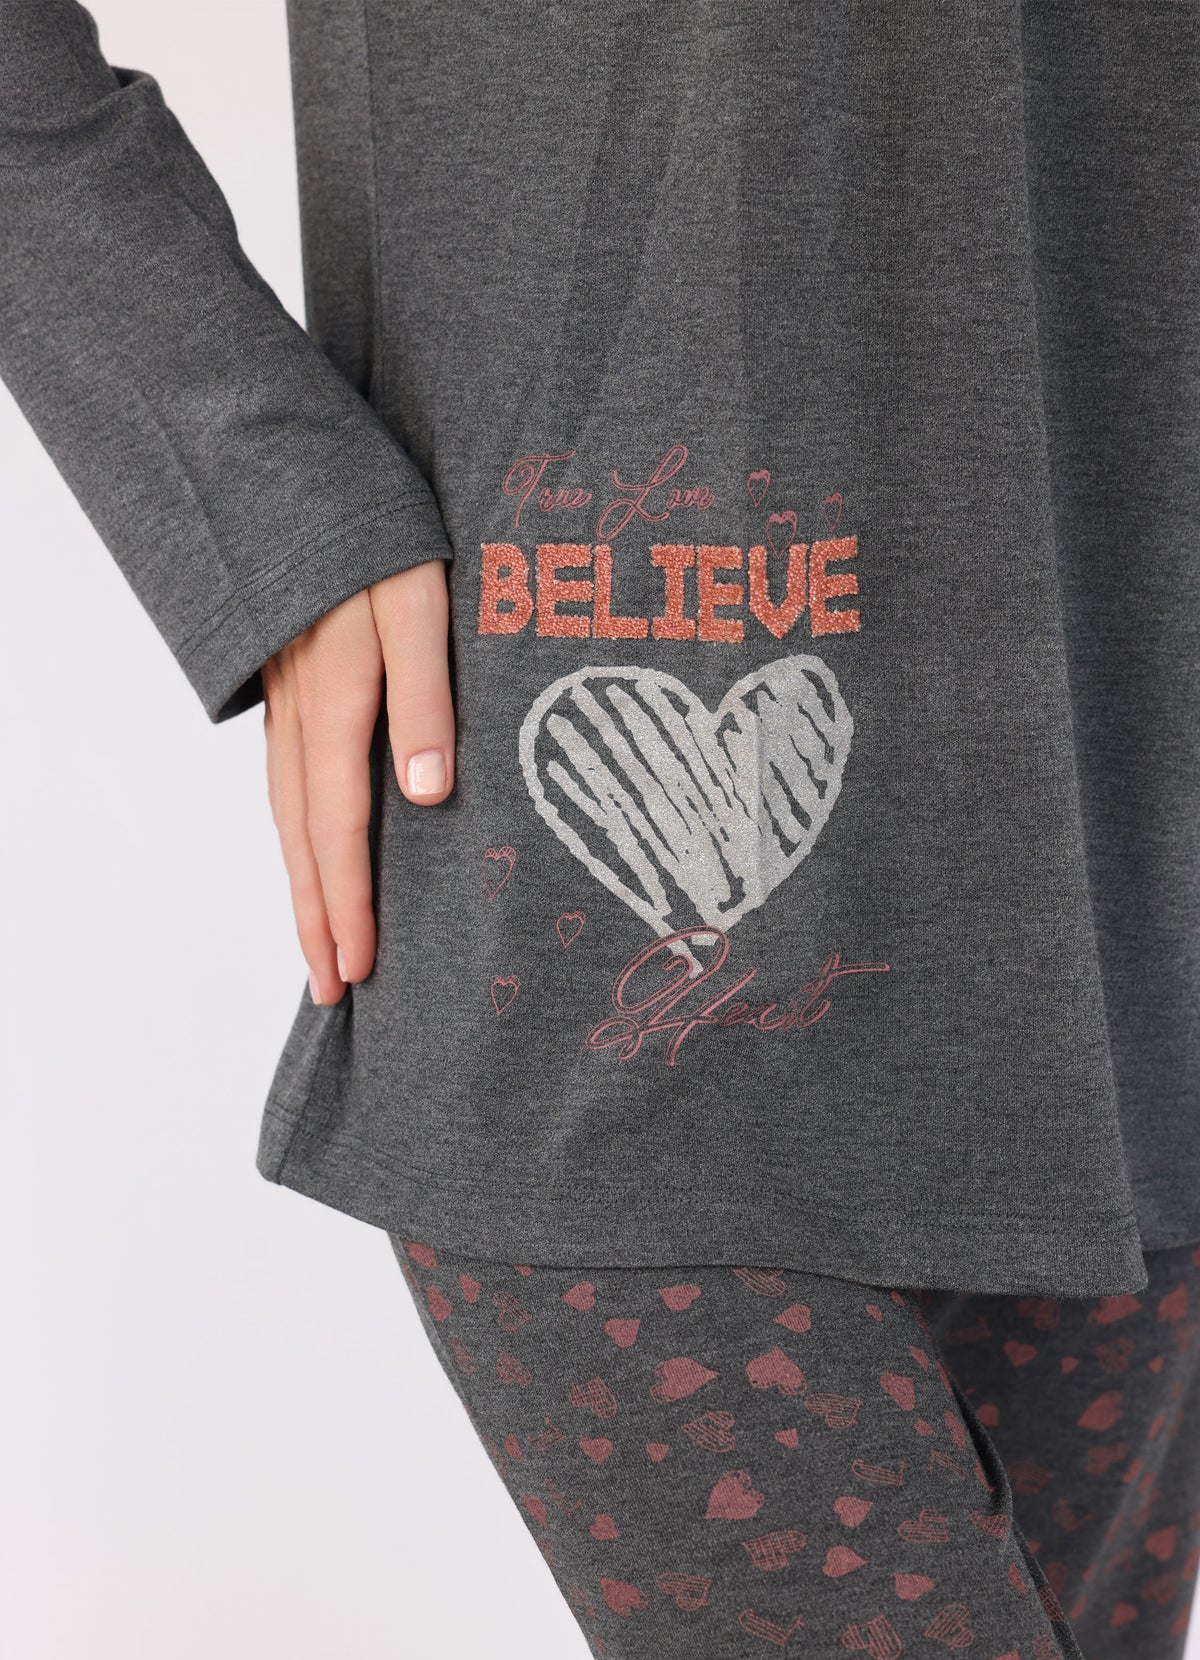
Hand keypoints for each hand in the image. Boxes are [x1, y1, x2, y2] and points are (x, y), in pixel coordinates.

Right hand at [262, 560, 453, 1005]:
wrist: (294, 467)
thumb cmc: (374, 531)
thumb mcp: (418, 604)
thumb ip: (426, 698)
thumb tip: (427, 797)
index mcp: (334, 703)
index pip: (341, 830)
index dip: (350, 906)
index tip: (359, 971)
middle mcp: (298, 713)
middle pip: (301, 839)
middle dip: (316, 919)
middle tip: (331, 991)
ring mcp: (284, 699)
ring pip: (285, 813)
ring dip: (301, 883)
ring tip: (316, 941)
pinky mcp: (287, 682)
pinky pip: (284, 779)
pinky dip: (295, 832)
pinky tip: (311, 849)